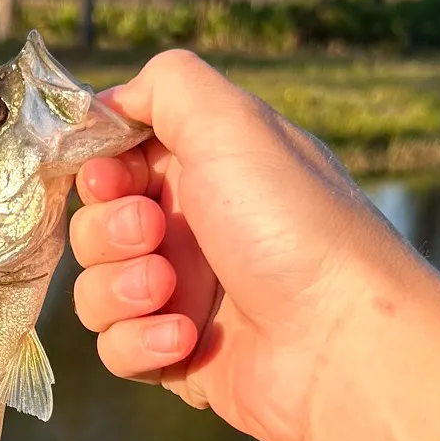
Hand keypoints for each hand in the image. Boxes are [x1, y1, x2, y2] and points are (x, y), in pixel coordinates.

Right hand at [69, 50, 437, 440]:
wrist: (347, 346)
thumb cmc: (293, 225)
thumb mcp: (233, 122)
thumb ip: (166, 84)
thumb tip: (114, 99)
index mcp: (206, 168)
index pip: (114, 159)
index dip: (98, 168)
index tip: (110, 179)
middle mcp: (192, 228)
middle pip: (93, 223)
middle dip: (107, 229)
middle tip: (151, 232)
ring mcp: (185, 295)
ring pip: (95, 288)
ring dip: (119, 287)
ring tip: (168, 291)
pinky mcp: (178, 356)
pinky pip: (118, 348)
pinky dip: (140, 341)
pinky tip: (186, 339)